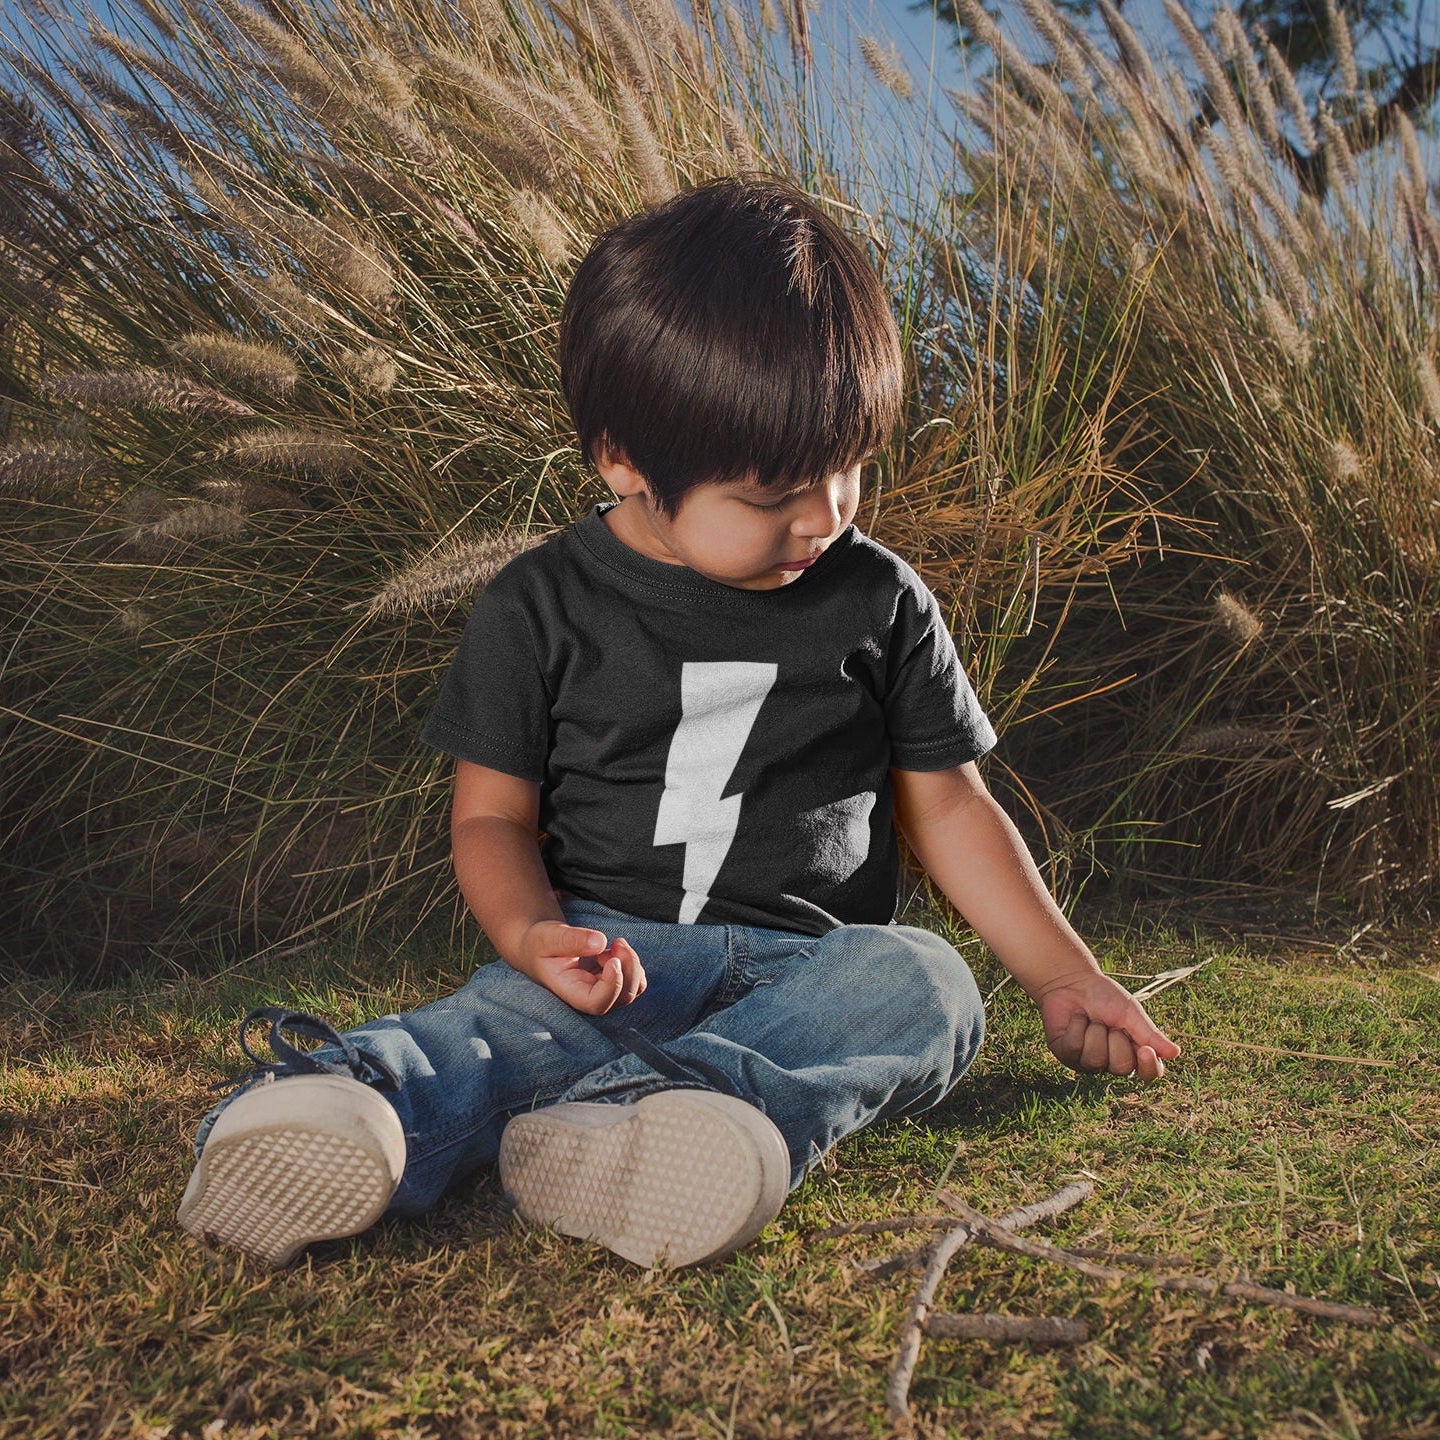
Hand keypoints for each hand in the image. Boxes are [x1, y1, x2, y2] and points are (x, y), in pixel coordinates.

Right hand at [518, 922, 647, 1015]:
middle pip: (622, 997)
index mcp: (570, 992)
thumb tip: (600, 942)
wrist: (541, 946)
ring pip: (633, 989)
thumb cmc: (541, 944)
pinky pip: (635, 981)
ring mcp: (603, 992)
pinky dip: (633, 963)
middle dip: (629, 968)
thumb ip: (571, 939)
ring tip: (616, 943)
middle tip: (617, 942)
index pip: (597, 1003)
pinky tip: (616, 950)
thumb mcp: (549, 936)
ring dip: (633, 964)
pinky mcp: (612, 983)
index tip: (612, 959)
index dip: (612, 985)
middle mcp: (589, 997)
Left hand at [1034, 969, 1179, 1079]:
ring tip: (1092, 1018)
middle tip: (1109, 1022)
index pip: (1149, 1074)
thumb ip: (1150, 1034)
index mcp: (1133, 1053)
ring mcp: (1086, 1061)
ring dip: (1095, 1031)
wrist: (1074, 980)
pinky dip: (1077, 1026)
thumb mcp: (1131, 1012)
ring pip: (1096, 1059)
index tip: (1145, 1049)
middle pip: (1122, 1067)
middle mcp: (1110, 1063)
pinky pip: (1074, 1048)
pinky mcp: (1065, 1054)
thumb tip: (1175, 1053)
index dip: (1148, 1066)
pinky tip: (1077, 1017)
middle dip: (1116, 1039)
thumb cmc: (1105, 997)